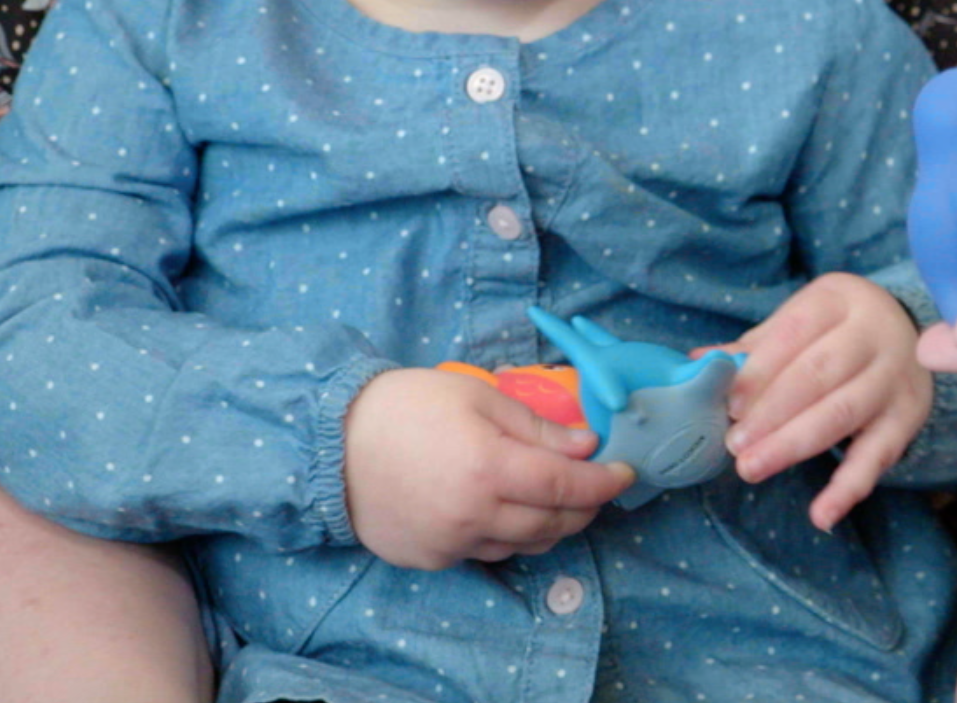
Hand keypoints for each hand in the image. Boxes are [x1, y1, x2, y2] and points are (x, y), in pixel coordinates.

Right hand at [342, 367, 632, 568]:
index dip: (604, 483)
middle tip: (597, 485)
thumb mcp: (479, 398)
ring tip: (557, 498)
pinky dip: (508, 535)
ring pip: (524, 546)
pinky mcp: (429, 559)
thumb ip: (539, 428)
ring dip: (551, 525)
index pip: (567, 488)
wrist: (331, 442)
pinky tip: (505, 509)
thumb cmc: (408, 406)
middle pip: (553, 525)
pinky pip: (485, 553)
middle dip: (586, 507)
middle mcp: (473, 516)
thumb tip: (587, 447)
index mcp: (489, 469)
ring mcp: (449, 543)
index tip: (625, 472)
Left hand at [725, 271, 931, 529]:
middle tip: (734, 444)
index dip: (761, 369)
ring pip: (843, 413)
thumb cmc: (835, 329)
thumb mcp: (800, 320)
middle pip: (820, 373)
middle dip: (772, 412)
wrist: (906, 330)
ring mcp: (895, 378)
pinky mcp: (908, 418)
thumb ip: (754, 347)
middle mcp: (875, 334)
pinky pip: (878, 457)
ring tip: (752, 468)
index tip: (730, 404)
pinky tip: (821, 516)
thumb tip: (697, 362)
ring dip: (794, 444)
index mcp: (840, 300)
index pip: (796, 331)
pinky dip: (848, 489)